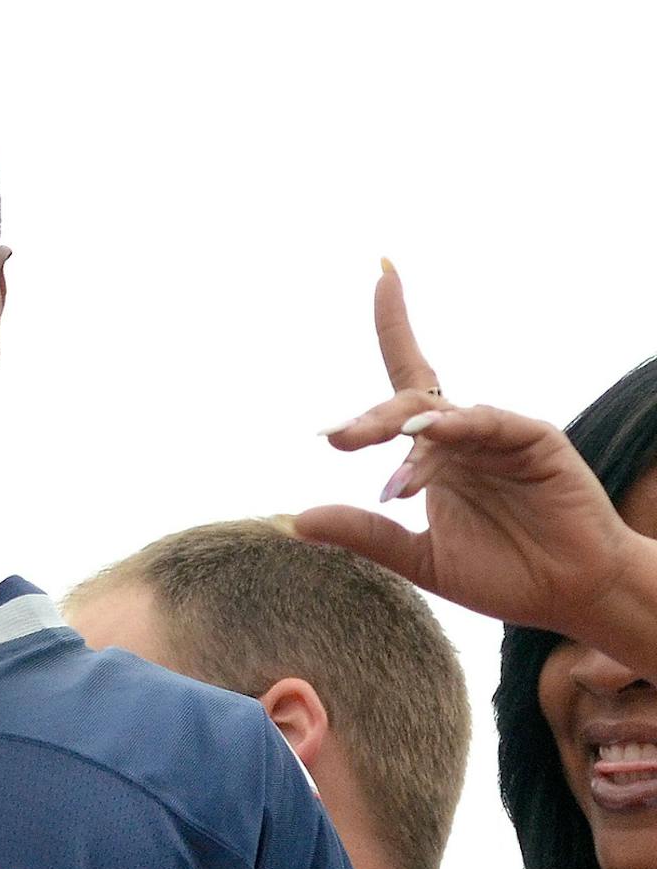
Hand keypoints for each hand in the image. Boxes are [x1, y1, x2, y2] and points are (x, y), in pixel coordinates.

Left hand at [295, 260, 650, 649]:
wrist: (571, 596)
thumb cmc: (503, 574)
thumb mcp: (419, 558)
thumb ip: (365, 534)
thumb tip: (296, 519)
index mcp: (436, 453)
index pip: (404, 383)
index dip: (394, 325)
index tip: (381, 272)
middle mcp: (463, 435)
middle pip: (408, 403)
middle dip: (369, 420)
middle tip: (335, 438)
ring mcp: (499, 434)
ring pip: (442, 414)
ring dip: (407, 434)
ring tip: (382, 466)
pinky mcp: (534, 439)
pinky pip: (489, 422)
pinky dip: (457, 428)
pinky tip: (430, 436)